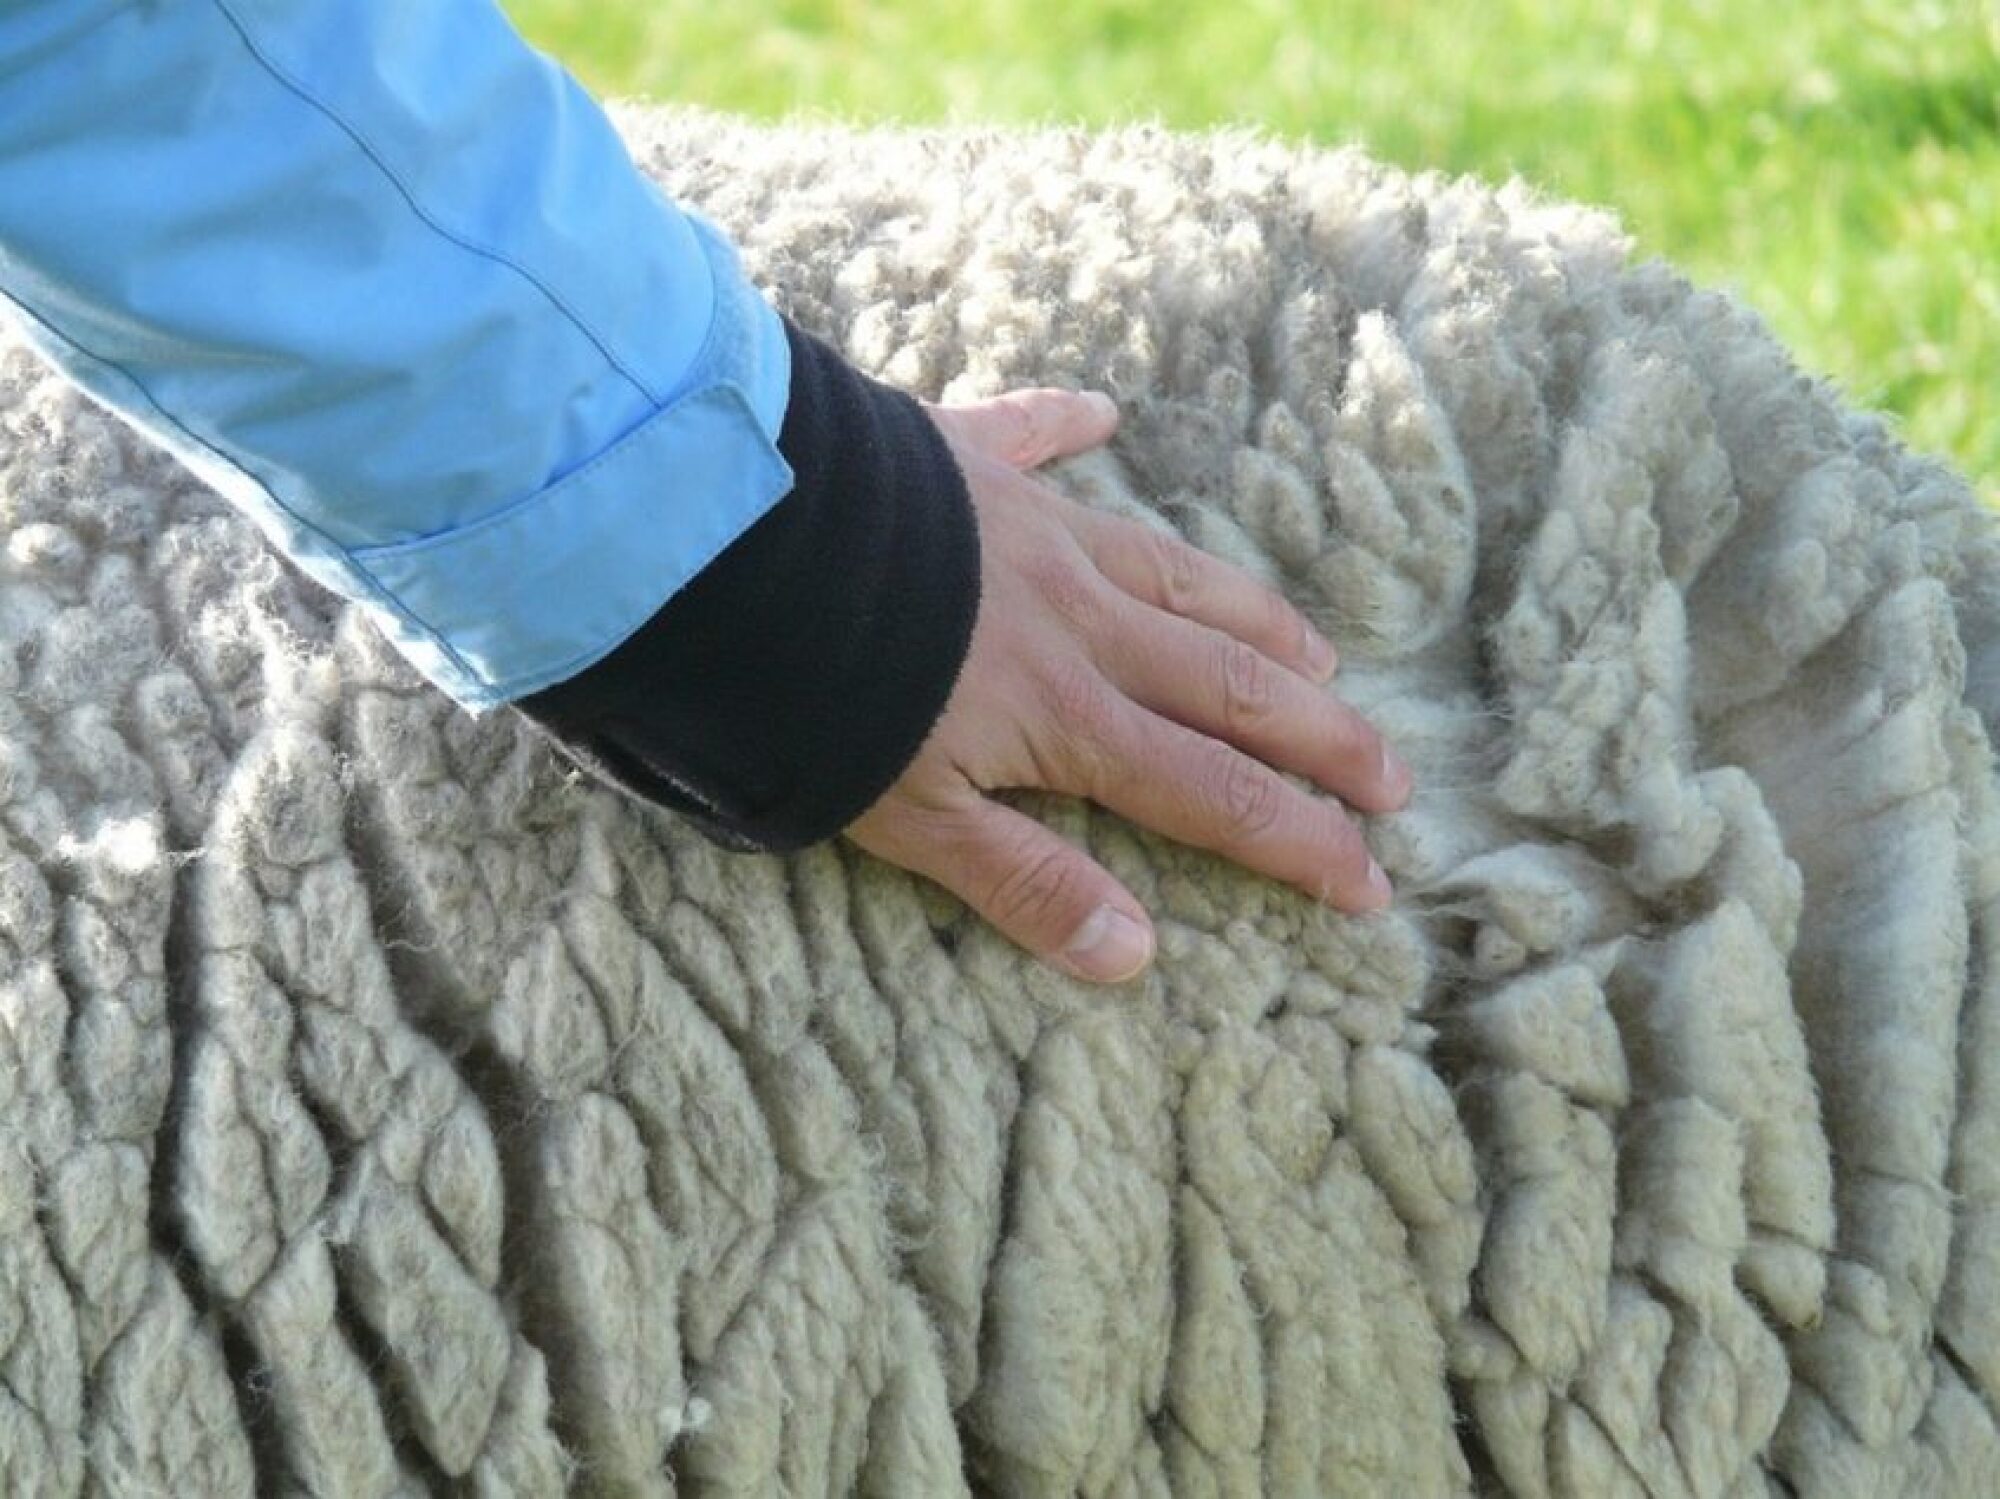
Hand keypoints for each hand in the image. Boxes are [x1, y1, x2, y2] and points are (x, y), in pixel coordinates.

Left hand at [845, 388, 1411, 983]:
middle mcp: (1080, 618)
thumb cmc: (806, 695)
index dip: (1302, 841)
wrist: (738, 541)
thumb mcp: (908, 820)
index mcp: (1070, 715)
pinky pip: (1034, 437)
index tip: (1372, 881)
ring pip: (1177, 574)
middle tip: (1392, 776)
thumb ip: (1022, 881)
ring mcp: (1033, 531)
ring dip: (1254, 618)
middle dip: (1322, 738)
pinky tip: (1103, 413)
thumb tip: (1135, 953)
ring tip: (1314, 655)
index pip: (1216, 793)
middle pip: (1231, 685)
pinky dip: (1068, 429)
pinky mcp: (965, 463)